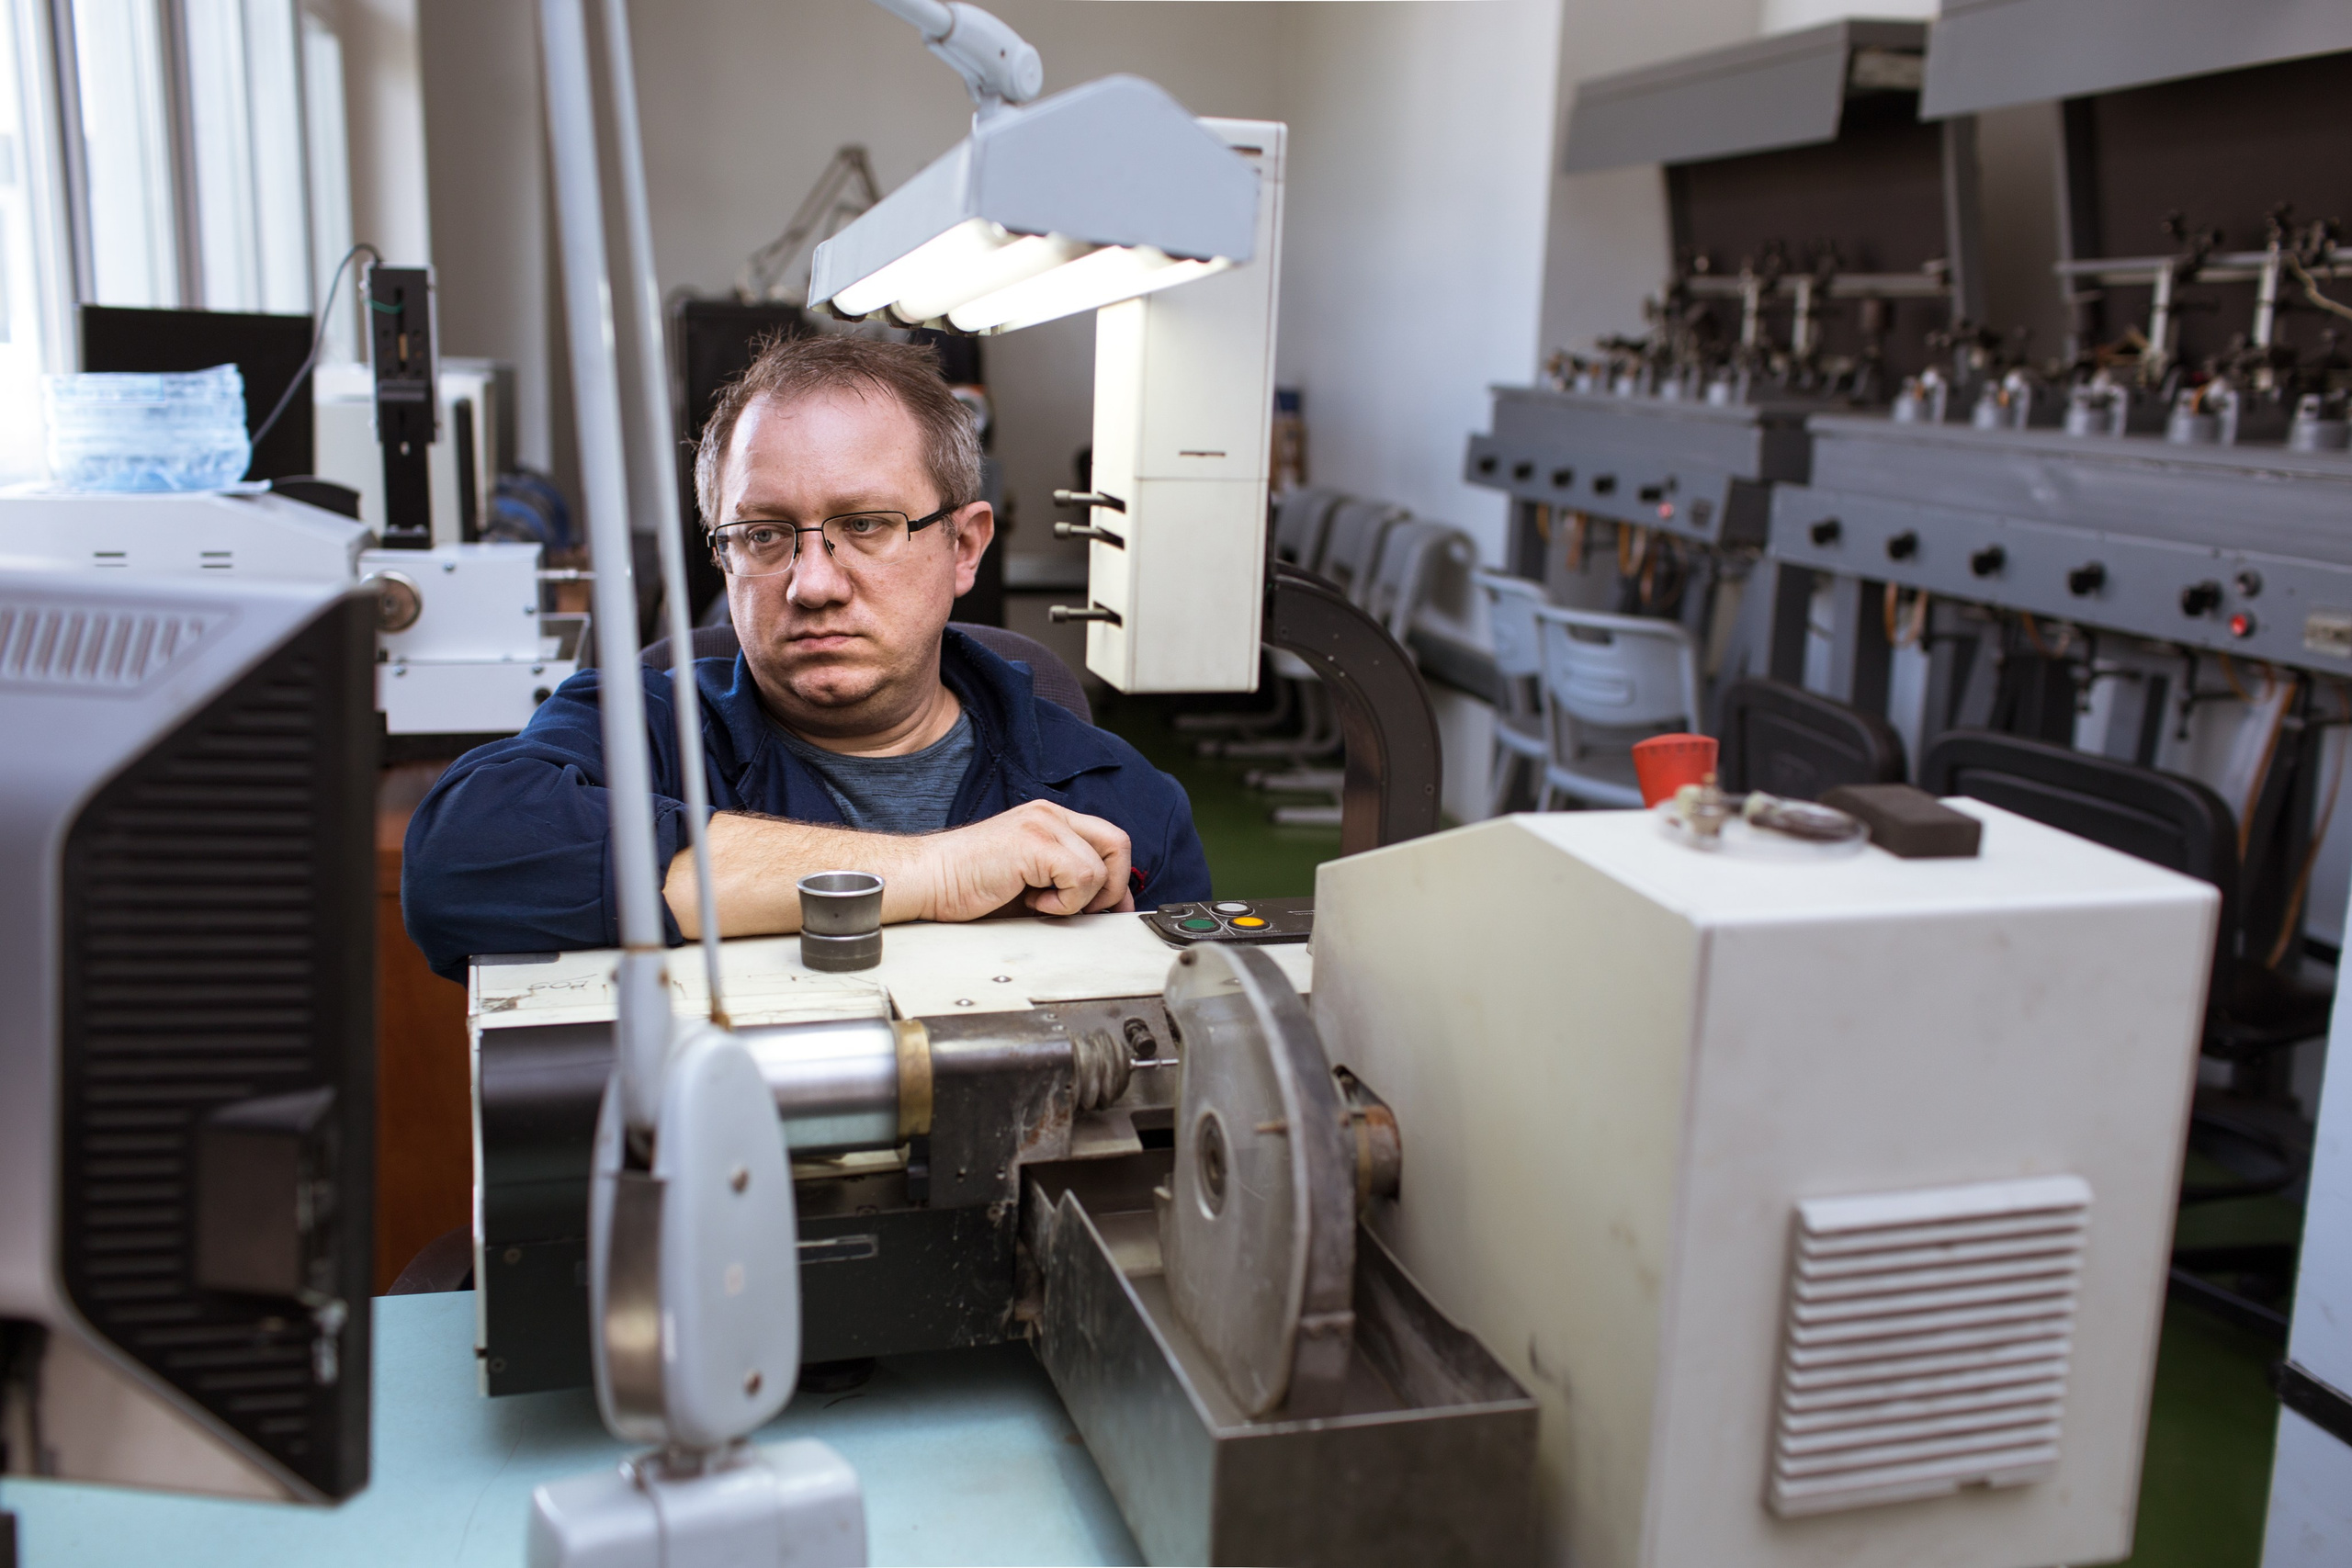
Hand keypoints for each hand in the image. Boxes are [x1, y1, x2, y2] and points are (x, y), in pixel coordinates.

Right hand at [910, 800, 1133, 920]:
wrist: (929, 880)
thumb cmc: (969, 886)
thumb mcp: (1031, 881)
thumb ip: (1067, 883)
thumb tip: (1107, 905)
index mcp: (1050, 820)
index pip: (1108, 841)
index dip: (1118, 879)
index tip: (1110, 909)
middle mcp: (1050, 815)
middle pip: (1117, 844)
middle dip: (1111, 887)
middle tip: (1081, 909)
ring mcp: (1043, 824)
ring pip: (1100, 868)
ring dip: (1077, 899)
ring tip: (1040, 903)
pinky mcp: (1035, 842)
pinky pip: (1081, 877)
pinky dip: (1064, 901)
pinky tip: (1033, 902)